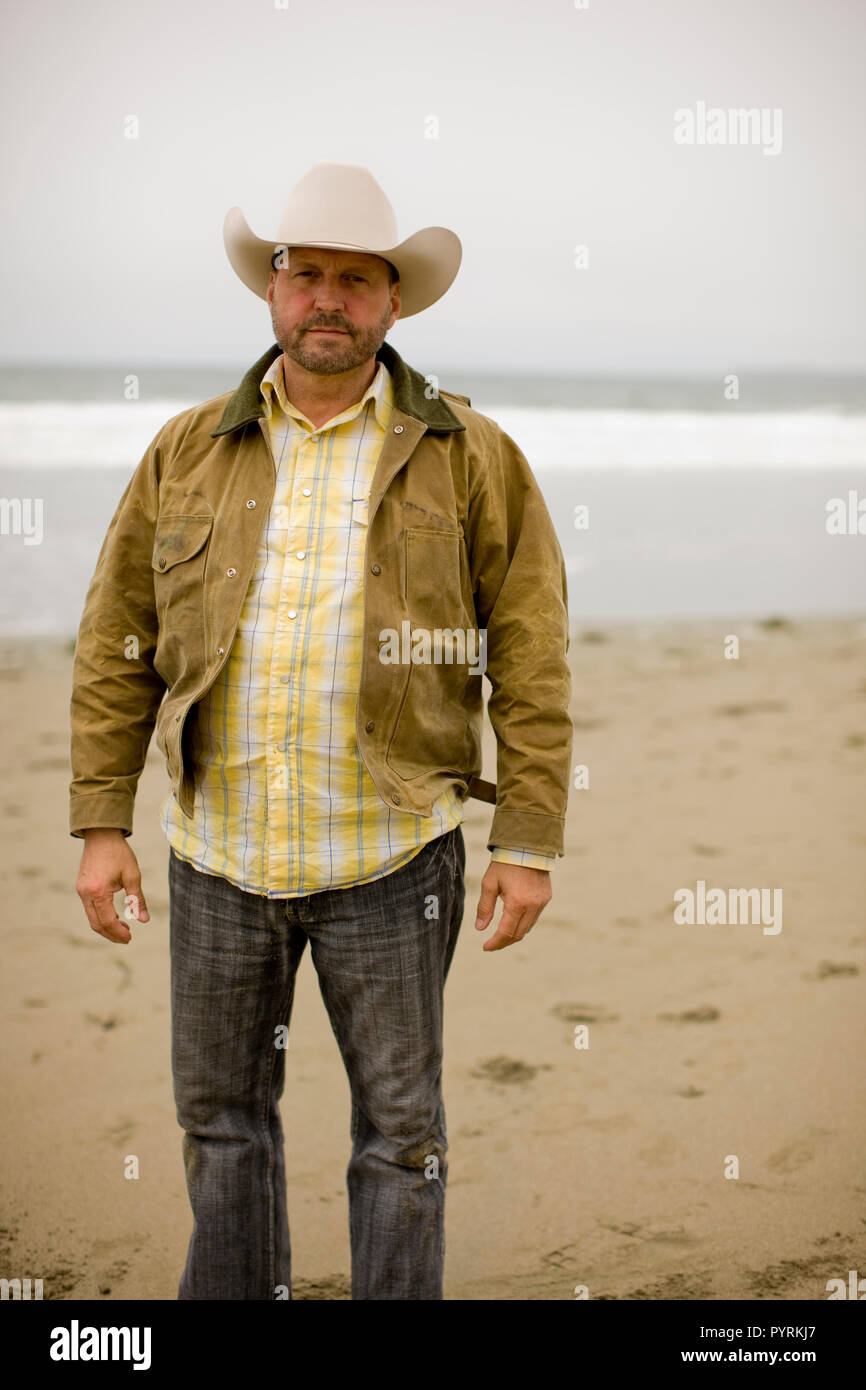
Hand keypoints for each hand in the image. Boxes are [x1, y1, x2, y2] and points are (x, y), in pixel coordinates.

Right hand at [76, 828, 150, 944]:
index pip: (107, 921)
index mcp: (99, 891)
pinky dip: (101, 916)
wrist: (101, 835)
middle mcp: (86, 893)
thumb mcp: (132, 875)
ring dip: (106, 926)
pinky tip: (115, 915)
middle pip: (96, 924)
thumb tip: (144, 920)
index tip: (130, 938)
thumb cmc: (119, 853)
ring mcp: (81, 891)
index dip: (118, 933)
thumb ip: (138, 899)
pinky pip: (89, 908)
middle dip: (112, 934)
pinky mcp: (81, 887)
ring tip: (123, 927)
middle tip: (127, 938)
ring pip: (91, 918)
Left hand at [474, 860, 551, 951]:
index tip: (485, 947)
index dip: (495, 943)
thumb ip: (484, 907)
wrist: (527, 846)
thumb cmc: (505, 863)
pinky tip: (514, 919)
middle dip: (504, 941)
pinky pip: (535, 917)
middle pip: (518, 934)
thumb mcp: (489, 884)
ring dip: (514, 933)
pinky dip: (524, 922)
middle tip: (492, 943)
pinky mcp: (546, 897)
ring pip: (528, 927)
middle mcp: (532, 905)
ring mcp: (542, 902)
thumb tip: (480, 928)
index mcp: (517, 903)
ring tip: (501, 933)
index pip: (506, 932)